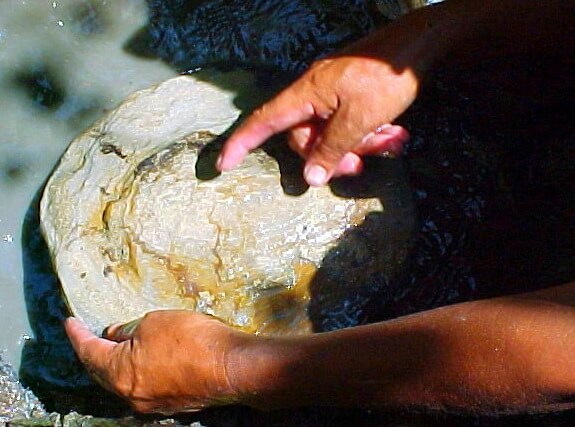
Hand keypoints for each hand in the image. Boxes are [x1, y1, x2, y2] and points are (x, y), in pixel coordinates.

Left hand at [65, 311, 243, 413]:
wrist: (233, 367)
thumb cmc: (192, 341)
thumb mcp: (155, 323)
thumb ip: (129, 329)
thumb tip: (115, 334)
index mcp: (119, 374)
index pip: (89, 353)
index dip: (78, 335)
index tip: (70, 322)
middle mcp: (131, 395)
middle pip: (103, 373)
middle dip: (94, 352)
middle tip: (88, 334)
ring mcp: (152, 403)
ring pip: (124, 381)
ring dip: (118, 362)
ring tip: (117, 342)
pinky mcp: (173, 403)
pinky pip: (145, 386)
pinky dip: (138, 370)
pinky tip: (146, 357)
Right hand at [216, 25, 422, 185]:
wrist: (423, 43)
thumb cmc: (388, 77)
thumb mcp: (360, 118)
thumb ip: (332, 149)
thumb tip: (309, 178)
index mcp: (307, 93)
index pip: (264, 121)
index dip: (242, 143)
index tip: (223, 165)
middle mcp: (313, 92)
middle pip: (305, 137)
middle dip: (332, 156)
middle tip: (361, 165)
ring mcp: (332, 93)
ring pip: (331, 133)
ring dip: (358, 145)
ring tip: (390, 142)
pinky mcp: (350, 94)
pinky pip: (347, 123)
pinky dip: (366, 134)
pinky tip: (392, 134)